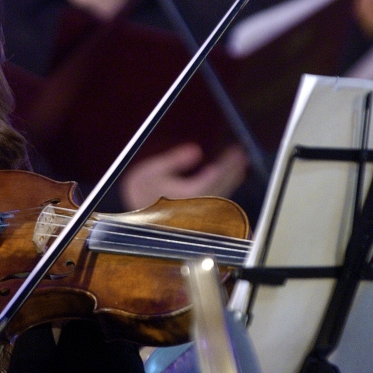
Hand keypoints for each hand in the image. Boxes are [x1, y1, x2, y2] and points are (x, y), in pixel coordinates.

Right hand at [119, 142, 247, 209]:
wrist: (131, 222)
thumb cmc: (140, 195)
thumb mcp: (151, 171)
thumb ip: (174, 160)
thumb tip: (196, 150)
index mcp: (188, 195)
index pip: (215, 177)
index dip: (228, 163)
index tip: (236, 151)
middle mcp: (197, 207)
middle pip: (223, 186)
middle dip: (233, 169)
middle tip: (242, 154)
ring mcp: (198, 213)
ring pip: (222, 194)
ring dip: (232, 178)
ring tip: (240, 164)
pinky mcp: (196, 216)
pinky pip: (216, 199)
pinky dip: (224, 187)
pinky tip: (228, 179)